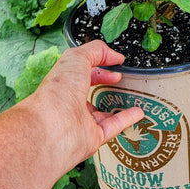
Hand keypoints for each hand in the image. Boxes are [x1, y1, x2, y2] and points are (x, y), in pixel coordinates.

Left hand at [32, 40, 143, 170]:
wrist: (52, 128)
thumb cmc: (57, 92)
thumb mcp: (76, 57)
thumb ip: (96, 51)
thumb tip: (114, 55)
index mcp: (63, 81)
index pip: (81, 69)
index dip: (97, 63)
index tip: (113, 61)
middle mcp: (70, 101)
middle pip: (88, 91)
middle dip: (103, 83)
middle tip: (118, 77)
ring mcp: (80, 121)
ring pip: (99, 112)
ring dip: (113, 105)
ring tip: (128, 97)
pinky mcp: (92, 137)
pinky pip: (113, 127)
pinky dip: (127, 119)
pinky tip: (137, 112)